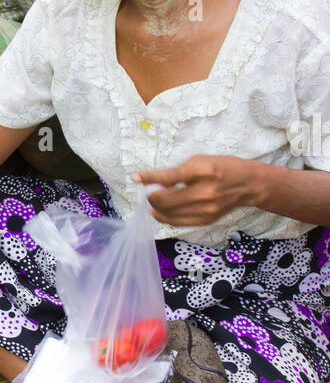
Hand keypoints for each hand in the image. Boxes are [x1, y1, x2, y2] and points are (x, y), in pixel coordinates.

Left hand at [134, 154, 252, 226]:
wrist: (248, 184)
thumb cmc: (223, 168)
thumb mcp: (200, 160)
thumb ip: (178, 171)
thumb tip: (155, 183)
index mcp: (203, 171)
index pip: (170, 176)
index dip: (149, 178)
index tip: (135, 177)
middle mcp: (205, 192)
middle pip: (166, 200)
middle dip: (151, 196)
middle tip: (149, 191)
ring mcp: (206, 209)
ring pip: (169, 214)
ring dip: (156, 207)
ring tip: (154, 201)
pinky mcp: (206, 220)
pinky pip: (178, 222)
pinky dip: (164, 217)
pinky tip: (159, 211)